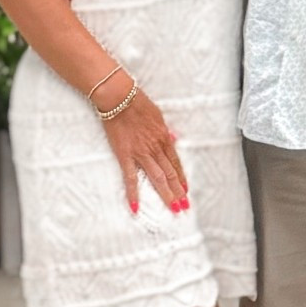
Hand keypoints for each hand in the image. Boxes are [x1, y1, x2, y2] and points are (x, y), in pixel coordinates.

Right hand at [96, 81, 190, 215]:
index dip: (182, 177)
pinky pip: (130, 178)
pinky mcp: (125, 156)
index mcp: (163, 138)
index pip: (176, 163)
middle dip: (179, 191)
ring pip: (157, 178)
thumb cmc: (137, 102)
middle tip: (184, 206)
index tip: (186, 190)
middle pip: (170, 174)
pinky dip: (133, 194)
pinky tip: (136, 207)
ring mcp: (141, 153)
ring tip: (173, 208)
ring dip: (166, 195)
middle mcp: (155, 148)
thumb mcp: (157, 115)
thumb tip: (171, 139)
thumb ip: (163, 130)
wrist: (119, 97)